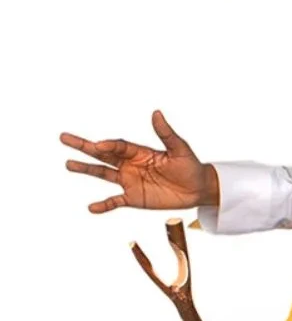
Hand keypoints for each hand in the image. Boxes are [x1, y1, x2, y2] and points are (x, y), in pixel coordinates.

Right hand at [60, 111, 217, 212]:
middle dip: (84, 147)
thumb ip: (166, 133)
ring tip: (69, 164)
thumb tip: (156, 113)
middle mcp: (130, 165)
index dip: (109, 145)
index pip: (119, 146)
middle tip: (64, 138)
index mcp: (139, 152)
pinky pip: (115, 201)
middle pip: (103, 155)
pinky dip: (104, 205)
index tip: (98, 145)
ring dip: (87, 169)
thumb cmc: (190, 166)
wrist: (199, 188)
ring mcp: (130, 181)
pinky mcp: (134, 198)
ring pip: (103, 174)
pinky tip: (91, 207)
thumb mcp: (180, 149)